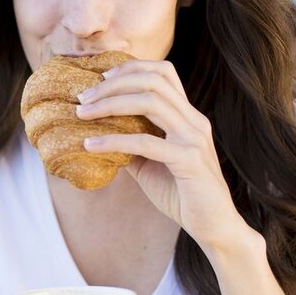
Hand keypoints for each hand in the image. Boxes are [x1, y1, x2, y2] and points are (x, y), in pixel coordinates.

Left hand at [74, 59, 244, 249]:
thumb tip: (95, 134)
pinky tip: (90, 145)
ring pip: (150, 102)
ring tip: (82, 114)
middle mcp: (194, 120)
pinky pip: (146, 142)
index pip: (163, 73)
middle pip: (153, 81)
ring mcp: (194, 138)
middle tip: (83, 98)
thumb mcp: (148, 164)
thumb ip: (128, 145)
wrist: (213, 226)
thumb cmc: (181, 194)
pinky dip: (114, 140)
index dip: (131, 68)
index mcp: (187, 116)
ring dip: (110, 104)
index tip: (101, 78)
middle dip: (113, 84)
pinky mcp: (189, 161)